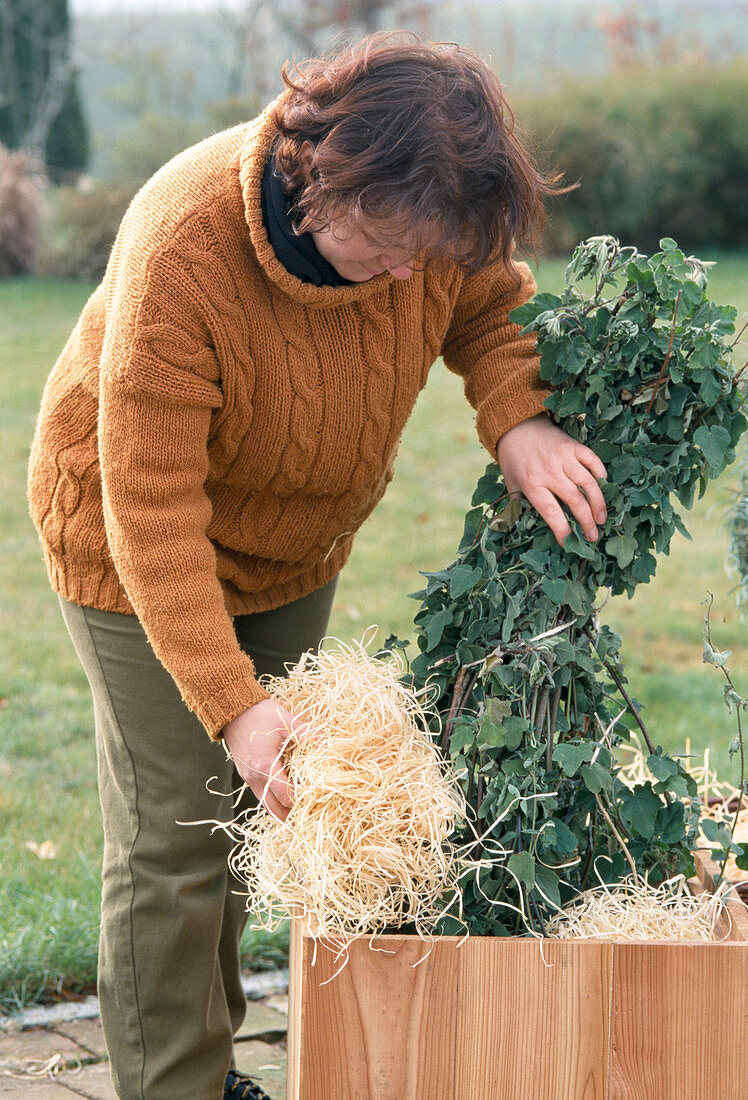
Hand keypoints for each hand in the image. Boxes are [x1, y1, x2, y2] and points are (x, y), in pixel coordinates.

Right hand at [223, 700, 304, 821]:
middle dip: (290, 816)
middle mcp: (254, 776)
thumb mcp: (287, 721)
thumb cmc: (260, 714)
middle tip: (308, 819)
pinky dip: (272, 799)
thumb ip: (308, 734)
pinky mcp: (245, 773)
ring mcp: (247, 777)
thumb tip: (327, 743)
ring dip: (281, 810)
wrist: (232, 710)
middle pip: (274, 809)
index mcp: (266, 765)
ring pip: (265, 803)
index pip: (286, 795)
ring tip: (298, 812)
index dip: (301, 802)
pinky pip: (260, 793)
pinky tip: (284, 796)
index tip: (316, 802)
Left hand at [496, 414, 606, 546]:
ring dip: (598, 503)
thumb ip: (522, 504)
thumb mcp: (511, 484)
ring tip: (602, 519)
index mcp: (532, 484)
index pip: (551, 512)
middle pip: (574, 500)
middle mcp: (549, 471)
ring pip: (587, 483)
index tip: (569, 543)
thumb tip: (535, 525)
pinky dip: (600, 474)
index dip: (562, 530)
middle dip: (586, 522)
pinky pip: (592, 460)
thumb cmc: (514, 459)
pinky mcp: (573, 445)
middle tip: (593, 536)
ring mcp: (563, 457)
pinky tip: (603, 487)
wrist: (516, 426)